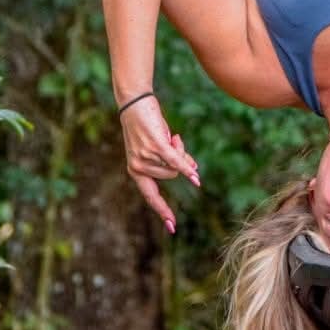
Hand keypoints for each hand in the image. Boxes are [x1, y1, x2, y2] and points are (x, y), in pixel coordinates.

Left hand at [119, 95, 199, 232]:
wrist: (135, 102)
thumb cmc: (147, 124)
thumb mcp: (157, 146)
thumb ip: (172, 161)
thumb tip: (193, 174)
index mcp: (135, 170)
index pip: (151, 196)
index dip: (162, 211)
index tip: (172, 227)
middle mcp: (138, 167)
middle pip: (171, 176)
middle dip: (178, 161)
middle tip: (174, 141)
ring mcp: (145, 157)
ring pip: (174, 166)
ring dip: (179, 151)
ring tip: (171, 135)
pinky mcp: (155, 146)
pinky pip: (175, 162)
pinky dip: (186, 168)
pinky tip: (194, 176)